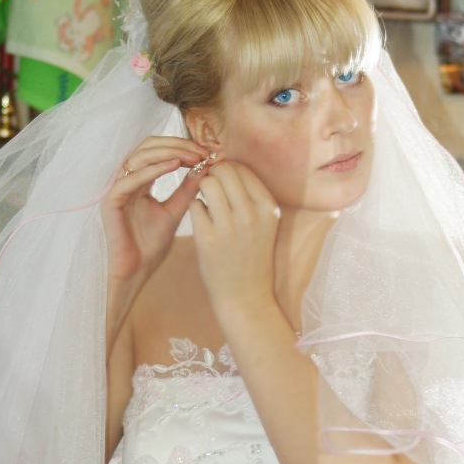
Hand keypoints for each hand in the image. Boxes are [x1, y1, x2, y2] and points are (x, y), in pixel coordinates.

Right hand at [102, 135, 210, 285]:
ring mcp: (117, 189)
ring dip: (167, 152)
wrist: (135, 272)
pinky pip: (130, 179)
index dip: (182, 147)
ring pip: (138, 157)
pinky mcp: (110, 202)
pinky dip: (153, 169)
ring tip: (191, 156)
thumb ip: (187, 190)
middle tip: (201, 151)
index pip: (159, 152)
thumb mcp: (175, 212)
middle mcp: (127, 181)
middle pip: (148, 147)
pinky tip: (174, 166)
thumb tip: (206, 167)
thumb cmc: (151, 246)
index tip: (207, 152)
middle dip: (176, 144)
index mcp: (140, 182)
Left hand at [190, 161, 280, 324]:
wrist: (246, 297)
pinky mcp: (208, 239)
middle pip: (224, 170)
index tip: (224, 183)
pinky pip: (194, 206)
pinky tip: (203, 224)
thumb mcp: (265, 224)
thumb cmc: (252, 257)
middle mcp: (251, 214)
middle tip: (211, 191)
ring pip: (207, 184)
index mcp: (268, 208)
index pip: (243, 168)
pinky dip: (196, 210)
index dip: (228, 170)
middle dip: (213, 176)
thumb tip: (228, 166)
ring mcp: (229, 227)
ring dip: (203, 191)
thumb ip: (252, 196)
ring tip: (207, 206)